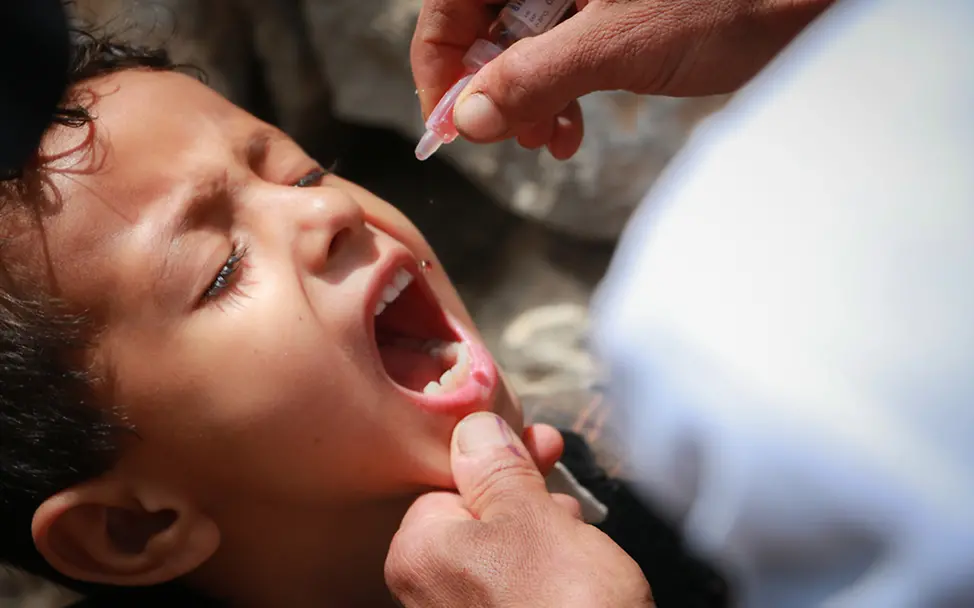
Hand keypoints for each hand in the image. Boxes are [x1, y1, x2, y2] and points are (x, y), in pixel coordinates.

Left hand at [385, 412, 652, 606]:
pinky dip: (548, 572)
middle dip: (526, 495)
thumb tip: (472, 428)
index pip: (448, 482)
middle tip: (561, 484)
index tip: (538, 441)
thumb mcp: (532, 517)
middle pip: (478, 515)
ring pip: (504, 550)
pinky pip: (519, 585)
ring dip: (544, 531)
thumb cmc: (563, 604)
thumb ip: (497, 469)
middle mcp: (429, 593)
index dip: (499, 459)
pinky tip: (581, 571)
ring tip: (579, 537)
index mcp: (420, 553)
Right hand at [411, 0, 831, 157]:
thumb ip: (537, 76)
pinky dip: (556, 95)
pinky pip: (557, 51)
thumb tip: (468, 118)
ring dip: (524, 100)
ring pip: (520, 42)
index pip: (452, 1)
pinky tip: (569, 131)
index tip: (447, 121)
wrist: (813, 6)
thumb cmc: (733, 0)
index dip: (442, 62)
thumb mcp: (622, 42)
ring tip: (547, 140)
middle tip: (511, 137)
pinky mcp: (609, 10)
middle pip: (483, 22)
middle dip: (489, 89)